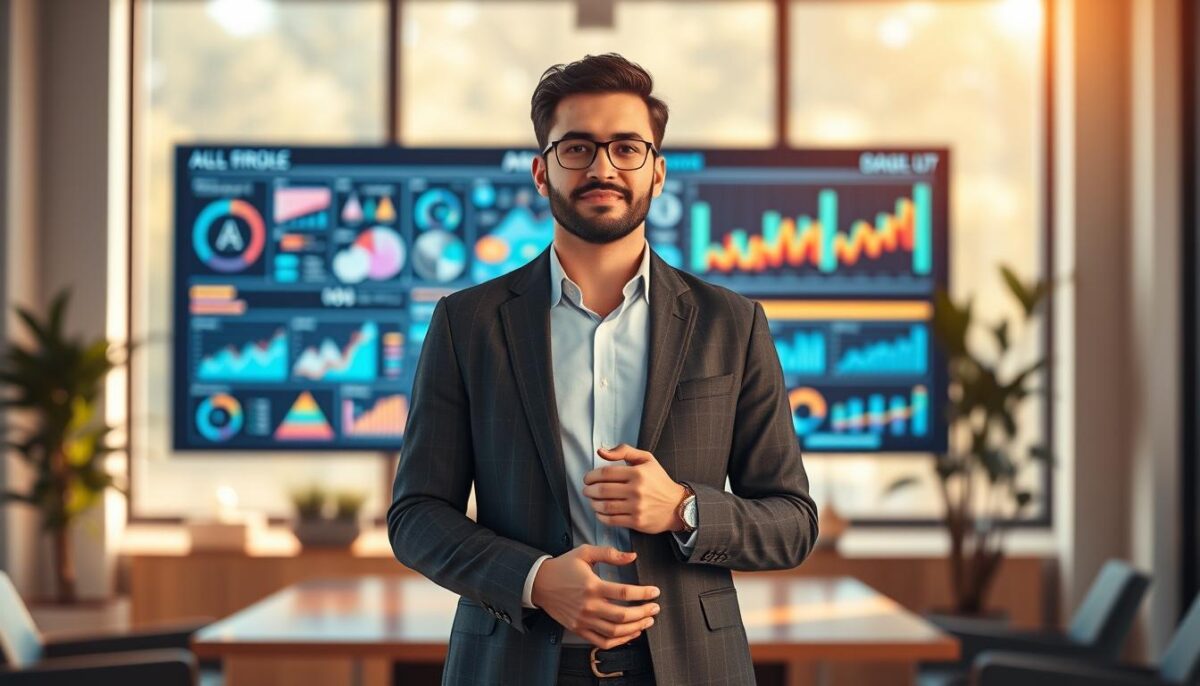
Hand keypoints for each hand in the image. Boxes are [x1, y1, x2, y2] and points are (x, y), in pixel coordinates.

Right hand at [531, 544, 661, 648]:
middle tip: (655, 608)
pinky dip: (619, 641)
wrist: (539, 583)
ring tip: (647, 621)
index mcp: (592, 585)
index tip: (655, 591)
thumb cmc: (563, 566)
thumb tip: (632, 556)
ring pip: (615, 631)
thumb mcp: (585, 552)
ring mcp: (583, 620)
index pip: (624, 592)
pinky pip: (602, 641)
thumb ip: (609, 553)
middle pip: (623, 615)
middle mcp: (589, 605)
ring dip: (635, 628)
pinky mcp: (579, 629)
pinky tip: (630, 634)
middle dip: (644, 613)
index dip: (643, 593)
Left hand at [583, 444, 687, 533]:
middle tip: (586, 490)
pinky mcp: (637, 521)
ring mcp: (637, 507)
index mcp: (638, 473)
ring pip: (605, 506)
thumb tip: (601, 451)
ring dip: (593, 503)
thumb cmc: (659, 481)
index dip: (591, 476)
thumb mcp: (646, 459)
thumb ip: (624, 451)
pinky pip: (611, 520)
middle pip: (602, 490)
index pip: (606, 473)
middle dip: (589, 490)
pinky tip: (600, 512)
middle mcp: (637, 490)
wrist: (677, 506)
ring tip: (592, 501)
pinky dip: (601, 516)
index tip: (587, 479)